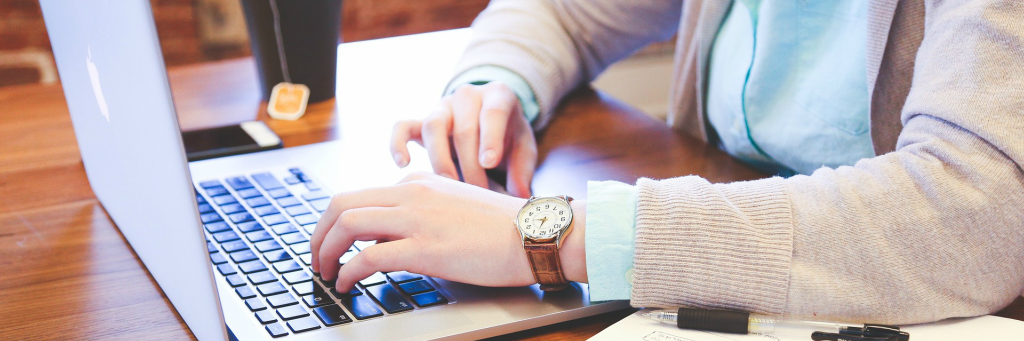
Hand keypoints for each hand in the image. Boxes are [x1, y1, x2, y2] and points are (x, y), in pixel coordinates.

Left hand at [309, 172, 586, 290]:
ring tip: (325, 272)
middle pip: (342, 203)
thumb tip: (386, 239)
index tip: (331, 243)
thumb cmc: (503, 228)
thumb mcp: (453, 207)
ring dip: (325, 250)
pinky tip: (347, 284)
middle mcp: (412, 193)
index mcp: (418, 183)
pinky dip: (348, 271)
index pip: (360, 195)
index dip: (335, 222)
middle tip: (316, 258)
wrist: (536, 233)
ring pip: (348, 224)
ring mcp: (417, 219)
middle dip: (318, 233)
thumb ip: (420, 214)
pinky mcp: (425, 248)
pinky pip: (368, 256)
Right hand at [390, 82, 537, 197]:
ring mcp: (442, 107)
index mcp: (498, 95)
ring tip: (449, 186)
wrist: (490, 119)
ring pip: (433, 126)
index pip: (492, 112)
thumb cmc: (509, 136)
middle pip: (463, 128)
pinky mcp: (422, 121)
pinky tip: (403, 164)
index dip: (490, 138)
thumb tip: (519, 196)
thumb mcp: (524, 148)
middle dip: (470, 165)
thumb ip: (523, 170)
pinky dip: (398, 143)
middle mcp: (467, 96)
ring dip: (440, 160)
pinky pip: (403, 127)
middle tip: (478, 193)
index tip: (489, 163)